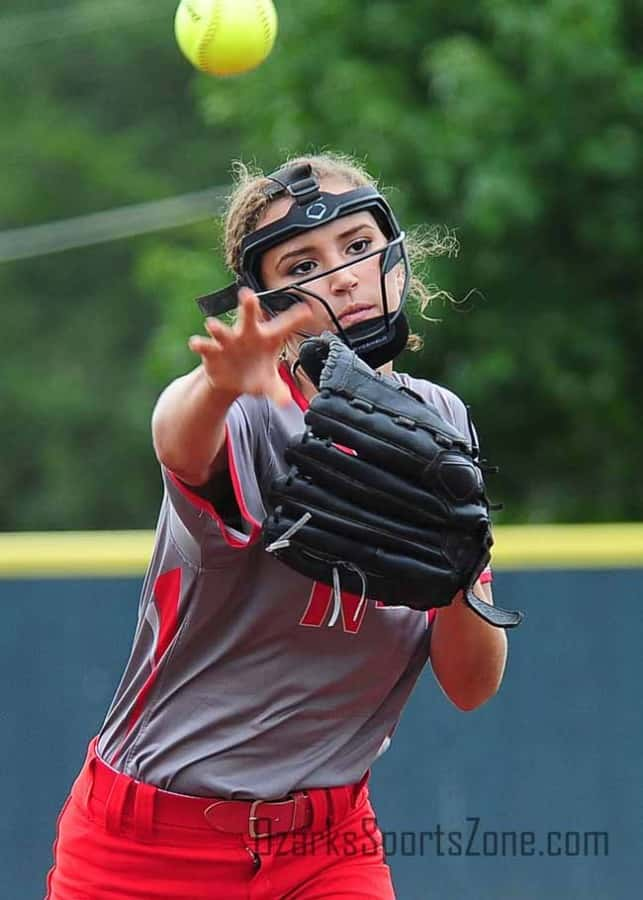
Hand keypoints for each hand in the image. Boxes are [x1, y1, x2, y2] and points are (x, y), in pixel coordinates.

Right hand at [188, 288, 313, 405]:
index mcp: (266, 338)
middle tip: (247, 295)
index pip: (283, 327)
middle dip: (247, 306)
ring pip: (221, 331)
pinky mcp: (211, 351)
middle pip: (247, 317)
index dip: (294, 319)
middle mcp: (246, 335)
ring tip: (212, 325)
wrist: (232, 379)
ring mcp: (227, 341)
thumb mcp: (269, 383)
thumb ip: (277, 390)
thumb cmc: (256, 373)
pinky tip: (195, 343)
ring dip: (216, 328)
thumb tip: (286, 402)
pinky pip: (204, 346)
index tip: (306, 311)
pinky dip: (199, 344)